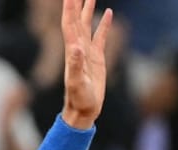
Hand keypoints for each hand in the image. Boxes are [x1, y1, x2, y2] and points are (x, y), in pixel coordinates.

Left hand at [60, 0, 111, 129]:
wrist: (84, 110)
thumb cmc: (78, 99)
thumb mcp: (76, 83)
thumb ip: (75, 65)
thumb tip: (76, 47)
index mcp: (72, 51)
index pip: (69, 24)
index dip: (69, 8)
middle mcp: (78, 48)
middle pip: (76, 20)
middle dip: (76, 3)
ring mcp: (87, 52)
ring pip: (86, 25)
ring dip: (87, 9)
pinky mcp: (97, 58)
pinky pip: (100, 36)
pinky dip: (103, 24)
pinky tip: (108, 13)